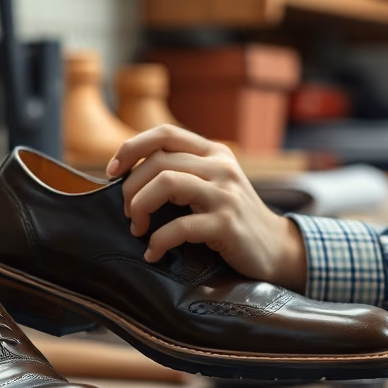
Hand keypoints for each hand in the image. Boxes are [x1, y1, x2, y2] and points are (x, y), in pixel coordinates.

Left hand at [106, 125, 307, 291]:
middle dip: (130, 188)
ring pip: (166, 183)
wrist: (276, 249)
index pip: (165, 134)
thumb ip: (183, 173)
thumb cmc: (233, 219)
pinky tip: (153, 253)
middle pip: (158, 161)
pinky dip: (158, 241)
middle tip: (128, 213)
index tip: (111, 171)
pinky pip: (180, 226)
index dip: (131, 147)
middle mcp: (220, 167)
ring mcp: (225, 194)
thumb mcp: (213, 185)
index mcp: (214, 152)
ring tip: (137, 228)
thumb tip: (128, 176)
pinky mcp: (226, 223)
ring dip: (140, 207)